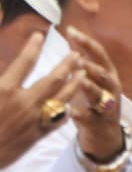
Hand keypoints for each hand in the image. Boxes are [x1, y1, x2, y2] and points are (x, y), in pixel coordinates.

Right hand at [0, 32, 81, 167]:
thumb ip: (0, 79)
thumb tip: (4, 69)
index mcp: (4, 90)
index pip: (23, 63)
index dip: (32, 47)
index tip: (40, 35)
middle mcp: (23, 103)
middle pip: (53, 79)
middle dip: (68, 64)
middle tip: (77, 53)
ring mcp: (34, 119)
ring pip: (63, 98)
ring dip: (75, 83)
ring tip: (83, 72)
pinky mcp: (38, 135)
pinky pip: (59, 119)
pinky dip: (67, 109)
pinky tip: (71, 103)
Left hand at [63, 27, 126, 159]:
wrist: (105, 135)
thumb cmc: (93, 102)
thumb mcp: (90, 79)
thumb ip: (81, 59)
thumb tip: (71, 36)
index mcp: (107, 74)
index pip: (99, 54)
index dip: (86, 42)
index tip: (70, 31)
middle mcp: (111, 88)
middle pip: (104, 73)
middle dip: (92, 65)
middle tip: (78, 58)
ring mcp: (108, 106)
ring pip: (102, 95)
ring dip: (91, 87)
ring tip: (80, 81)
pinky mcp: (100, 123)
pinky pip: (91, 118)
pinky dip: (82, 114)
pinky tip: (71, 111)